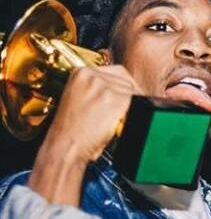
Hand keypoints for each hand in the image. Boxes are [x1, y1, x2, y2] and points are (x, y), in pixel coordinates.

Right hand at [28, 65, 141, 204]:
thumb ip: (97, 90)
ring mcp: (103, 86)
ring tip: (123, 118)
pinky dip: (135, 113)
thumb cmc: (72, 130)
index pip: (115, 71)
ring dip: (134, 105)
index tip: (129, 95)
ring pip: (133, 91)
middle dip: (132, 94)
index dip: (125, 85)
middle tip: (132, 109)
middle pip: (126, 80)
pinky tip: (124, 122)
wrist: (65, 146)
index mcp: (80, 73)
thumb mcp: (79, 99)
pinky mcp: (114, 99)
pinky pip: (136, 102)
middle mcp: (91, 75)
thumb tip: (122, 91)